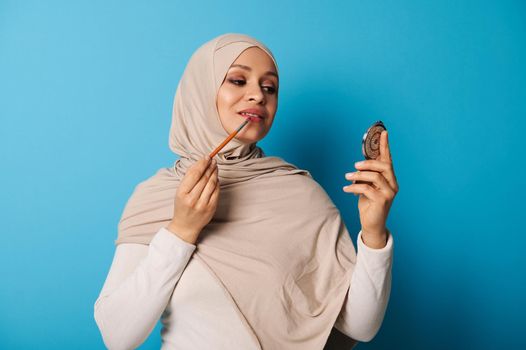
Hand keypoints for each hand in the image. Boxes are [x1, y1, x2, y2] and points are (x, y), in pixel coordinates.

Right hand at [167, 156, 219, 243]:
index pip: (194, 174)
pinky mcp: (211, 208)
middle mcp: (192, 199)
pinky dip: (217, 183)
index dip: (201, 164)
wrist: (185, 226)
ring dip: (214, 173)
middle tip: (213, 160)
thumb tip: (199, 163)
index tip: (206, 157)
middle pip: (204, 178)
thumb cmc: (182, 206)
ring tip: (215, 167)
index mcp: (182, 193)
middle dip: (209, 167)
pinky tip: (216, 178)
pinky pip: (216, 192)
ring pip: (211, 184)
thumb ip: (188, 178)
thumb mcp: (180, 192)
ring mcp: (202, 204)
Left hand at [343, 131, 398, 246]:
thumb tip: (358, 165)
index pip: (388, 159)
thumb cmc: (369, 204)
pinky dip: (354, 187)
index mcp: (390, 179)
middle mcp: (393, 184)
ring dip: (358, 175)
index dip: (385, 146)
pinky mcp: (382, 201)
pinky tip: (346, 189)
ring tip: (347, 177)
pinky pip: (367, 189)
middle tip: (354, 165)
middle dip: (368, 163)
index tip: (383, 132)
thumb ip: (366, 176)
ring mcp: (389, 193)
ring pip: (374, 177)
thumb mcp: (366, 187)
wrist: (371, 224)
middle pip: (383, 166)